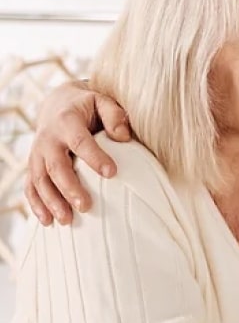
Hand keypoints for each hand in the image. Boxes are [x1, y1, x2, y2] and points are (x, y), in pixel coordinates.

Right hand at [24, 81, 129, 225]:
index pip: (80, 141)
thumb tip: (124, 137)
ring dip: (51, 202)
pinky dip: (36, 204)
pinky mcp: (33, 165)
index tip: (112, 173)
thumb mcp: (103, 101)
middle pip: (55, 166)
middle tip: (86, 206)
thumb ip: (115, 115)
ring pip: (39, 180)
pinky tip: (48, 221)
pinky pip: (30, 186)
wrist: (58, 103)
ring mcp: (37, 153)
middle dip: (69, 188)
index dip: (94, 158)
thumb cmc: (88, 105)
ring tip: (67, 220)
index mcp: (67, 121)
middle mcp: (48, 138)